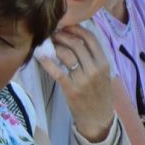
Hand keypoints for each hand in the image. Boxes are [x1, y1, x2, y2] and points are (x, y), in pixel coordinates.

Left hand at [42, 27, 118, 144]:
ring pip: (67, 55)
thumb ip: (93, 58)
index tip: (66, 26)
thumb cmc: (99, 94)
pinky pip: (57, 72)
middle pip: (77, 44)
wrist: (99, 119)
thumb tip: (77, 39)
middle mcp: (95, 69)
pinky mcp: (71, 90)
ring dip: (54, 46)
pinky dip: (47, 62)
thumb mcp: (103, 74)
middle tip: (52, 33)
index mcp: (104, 63)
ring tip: (47, 43)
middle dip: (62, 35)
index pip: (91, 39)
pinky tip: (40, 56)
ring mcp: (83, 80)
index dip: (77, 29)